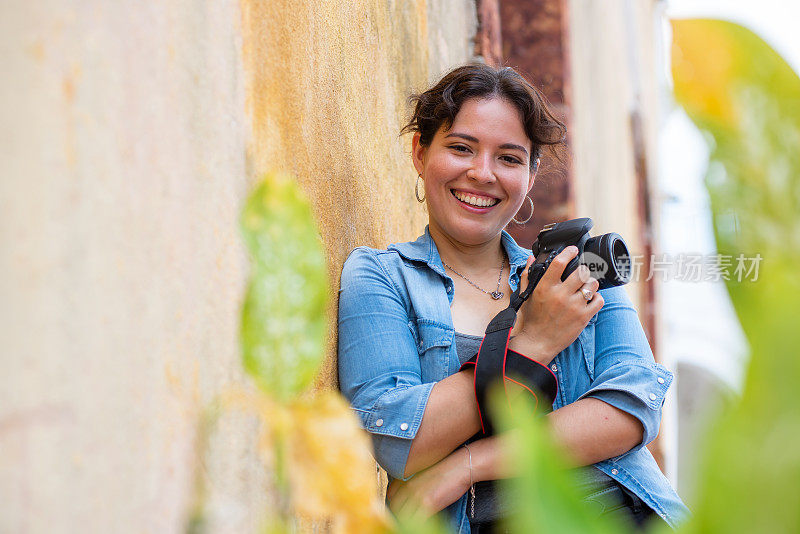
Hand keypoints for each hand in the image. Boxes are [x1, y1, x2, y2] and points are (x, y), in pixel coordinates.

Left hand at [386, 447, 470, 522]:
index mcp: (406, 480)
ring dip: (407, 522)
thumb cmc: (446, 471)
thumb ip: (413, 485)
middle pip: (395, 509)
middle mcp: (408, 487)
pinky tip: (423, 526)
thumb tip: (409, 498)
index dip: (394, 507)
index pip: (390, 497)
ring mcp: (417, 496)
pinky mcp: (428, 504)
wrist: (460, 466)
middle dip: (399, 516)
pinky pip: (416, 521)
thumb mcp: (424, 475)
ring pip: (403, 517)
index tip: (399, 512)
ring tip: (413, 525)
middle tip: (406, 521)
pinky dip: (417, 526)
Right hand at [510, 246, 603, 364]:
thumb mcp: (527, 295)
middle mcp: (560, 295)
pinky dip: (597, 297)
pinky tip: (590, 299)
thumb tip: (531, 258)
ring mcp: (573, 306)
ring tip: (585, 287)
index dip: (569, 252)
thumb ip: (528, 275)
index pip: (559, 263)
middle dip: (583, 270)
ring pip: (592, 284)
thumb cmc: (533, 318)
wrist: (539, 341)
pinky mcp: (583, 317)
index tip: (573, 250)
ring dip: (590, 283)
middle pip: (581, 272)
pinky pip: (599, 300)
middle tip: (582, 273)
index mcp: (545, 287)